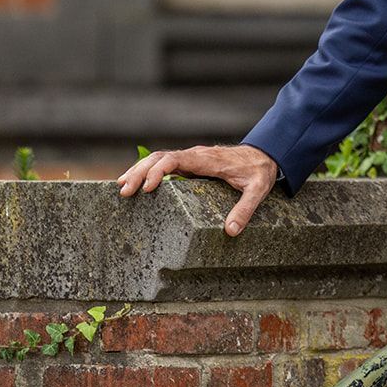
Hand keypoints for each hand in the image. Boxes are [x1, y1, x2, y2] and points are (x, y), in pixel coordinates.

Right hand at [117, 144, 279, 236]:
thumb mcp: (258, 190)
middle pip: (160, 157)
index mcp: (207, 160)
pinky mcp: (191, 164)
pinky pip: (166, 164)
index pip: (176, 159)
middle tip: (124, 191)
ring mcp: (192, 158)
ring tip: (122, 187)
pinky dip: (148, 171)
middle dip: (139, 172)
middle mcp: (195, 156)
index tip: (148, 188)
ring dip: (140, 170)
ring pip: (159, 158)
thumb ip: (245, 209)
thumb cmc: (259, 171)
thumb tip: (231, 231)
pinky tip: (137, 184)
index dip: (158, 171)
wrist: (265, 155)